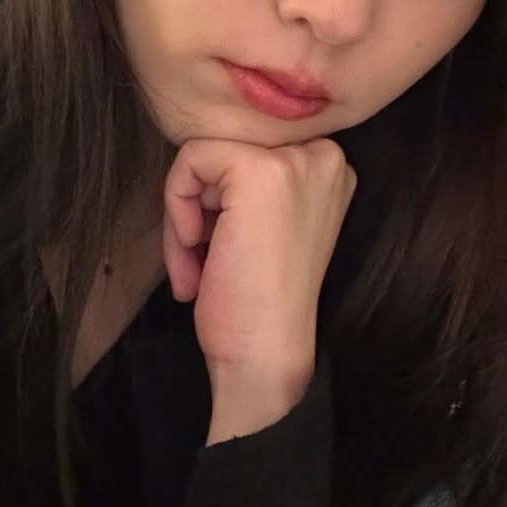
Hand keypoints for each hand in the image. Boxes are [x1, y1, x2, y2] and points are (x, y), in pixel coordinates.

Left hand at [161, 137, 356, 442]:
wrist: (264, 355)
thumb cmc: (258, 302)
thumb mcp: (268, 224)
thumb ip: (252, 184)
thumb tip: (205, 153)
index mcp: (329, 169)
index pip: (246, 152)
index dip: (219, 202)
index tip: (219, 250)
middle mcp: (324, 156)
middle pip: (225, 151)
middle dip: (200, 208)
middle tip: (201, 261)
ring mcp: (296, 160)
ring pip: (204, 156)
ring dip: (184, 216)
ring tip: (196, 267)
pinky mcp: (258, 170)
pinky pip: (190, 161)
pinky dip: (176, 208)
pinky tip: (196, 251)